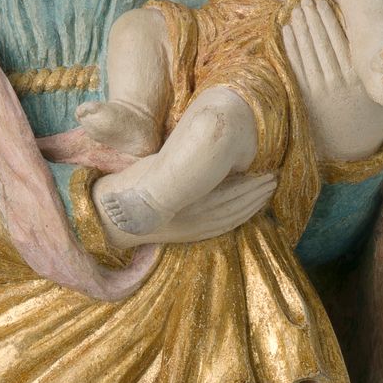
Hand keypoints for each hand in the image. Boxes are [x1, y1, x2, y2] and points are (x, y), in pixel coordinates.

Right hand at [93, 170, 275, 248]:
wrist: (107, 218)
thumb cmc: (127, 185)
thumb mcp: (153, 166)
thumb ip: (181, 161)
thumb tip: (208, 147)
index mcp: (184, 202)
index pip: (228, 194)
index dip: (249, 183)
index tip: (266, 168)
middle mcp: (190, 220)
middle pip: (234, 208)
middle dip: (256, 193)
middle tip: (275, 177)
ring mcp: (189, 230)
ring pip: (230, 219)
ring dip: (251, 206)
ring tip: (268, 191)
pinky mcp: (187, 236)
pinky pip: (222, 228)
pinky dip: (239, 218)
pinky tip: (249, 210)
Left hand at [281, 0, 382, 152]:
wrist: (353, 146)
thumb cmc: (368, 110)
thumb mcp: (380, 89)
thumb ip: (375, 65)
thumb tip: (379, 35)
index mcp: (359, 78)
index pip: (342, 41)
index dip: (331, 20)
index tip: (325, 1)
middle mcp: (340, 83)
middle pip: (323, 43)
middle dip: (314, 18)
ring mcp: (322, 92)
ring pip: (308, 53)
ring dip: (301, 28)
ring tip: (296, 8)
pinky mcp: (307, 99)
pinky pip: (296, 69)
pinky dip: (290, 48)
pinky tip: (287, 31)